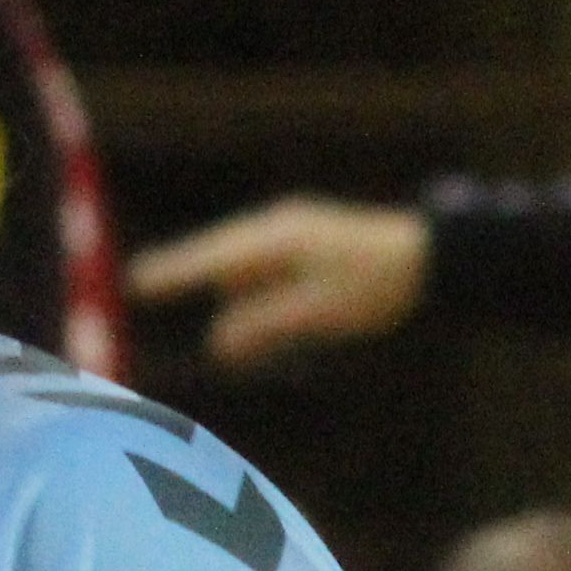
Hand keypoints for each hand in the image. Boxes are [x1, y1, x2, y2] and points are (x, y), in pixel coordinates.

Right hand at [124, 197, 429, 364]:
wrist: (435, 257)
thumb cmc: (379, 285)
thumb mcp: (321, 311)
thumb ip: (266, 324)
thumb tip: (218, 342)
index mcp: (278, 239)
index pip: (213, 257)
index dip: (174, 271)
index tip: (134, 281)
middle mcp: (279, 229)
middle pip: (218, 253)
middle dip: (183, 269)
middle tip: (140, 282)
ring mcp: (294, 234)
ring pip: (240, 261)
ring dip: (214, 278)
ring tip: (168, 285)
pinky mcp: (308, 246)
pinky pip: (262, 267)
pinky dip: (242, 286)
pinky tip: (233, 304)